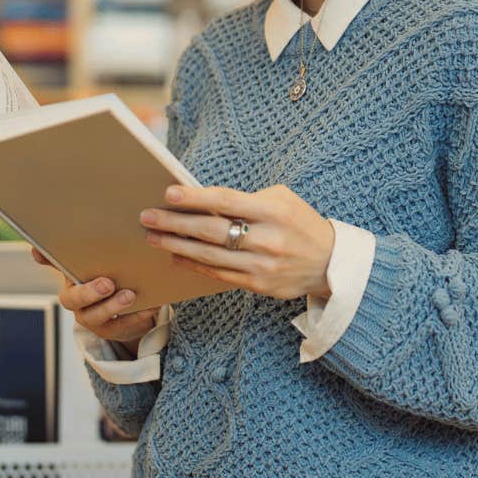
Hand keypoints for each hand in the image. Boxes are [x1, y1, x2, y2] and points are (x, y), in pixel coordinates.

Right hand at [33, 246, 158, 345]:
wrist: (125, 314)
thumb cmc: (110, 280)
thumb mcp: (101, 264)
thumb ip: (93, 247)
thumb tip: (81, 224)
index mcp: (71, 277)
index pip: (54, 263)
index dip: (45, 258)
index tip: (39, 251)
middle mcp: (75, 299)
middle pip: (74, 298)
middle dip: (90, 291)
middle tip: (107, 284)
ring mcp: (90, 317)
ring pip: (95, 315)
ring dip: (112, 306)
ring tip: (130, 296)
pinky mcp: (109, 330)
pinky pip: (120, 326)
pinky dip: (135, 317)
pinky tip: (148, 307)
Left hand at [140, 184, 335, 301]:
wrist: (330, 263)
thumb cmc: (300, 224)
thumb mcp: (282, 200)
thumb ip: (247, 200)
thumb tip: (203, 201)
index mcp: (275, 212)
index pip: (227, 201)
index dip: (196, 197)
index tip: (169, 193)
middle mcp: (267, 240)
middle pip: (211, 231)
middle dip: (175, 223)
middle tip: (148, 217)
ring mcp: (262, 265)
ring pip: (209, 256)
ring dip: (177, 246)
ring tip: (154, 237)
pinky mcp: (257, 285)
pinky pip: (218, 274)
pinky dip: (194, 265)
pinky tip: (176, 256)